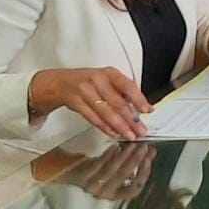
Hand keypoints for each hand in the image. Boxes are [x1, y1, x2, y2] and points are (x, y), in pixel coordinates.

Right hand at [29, 66, 151, 140]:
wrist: (61, 82)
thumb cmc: (90, 82)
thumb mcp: (107, 80)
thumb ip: (122, 92)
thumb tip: (140, 109)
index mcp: (109, 73)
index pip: (128, 86)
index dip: (138, 99)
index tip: (147, 110)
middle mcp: (98, 80)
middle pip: (117, 102)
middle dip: (131, 119)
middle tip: (140, 130)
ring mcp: (85, 91)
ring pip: (105, 112)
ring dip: (119, 126)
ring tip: (129, 134)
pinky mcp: (76, 102)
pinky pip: (92, 117)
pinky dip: (104, 127)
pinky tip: (113, 132)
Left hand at [66, 141, 156, 200]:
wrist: (71, 171)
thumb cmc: (98, 169)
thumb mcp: (117, 168)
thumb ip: (135, 162)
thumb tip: (151, 151)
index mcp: (115, 194)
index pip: (133, 189)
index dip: (143, 175)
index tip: (148, 160)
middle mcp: (104, 193)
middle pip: (124, 175)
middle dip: (136, 159)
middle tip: (143, 147)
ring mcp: (93, 185)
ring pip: (113, 169)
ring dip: (125, 154)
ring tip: (132, 144)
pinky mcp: (84, 175)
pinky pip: (100, 163)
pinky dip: (110, 154)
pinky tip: (116, 146)